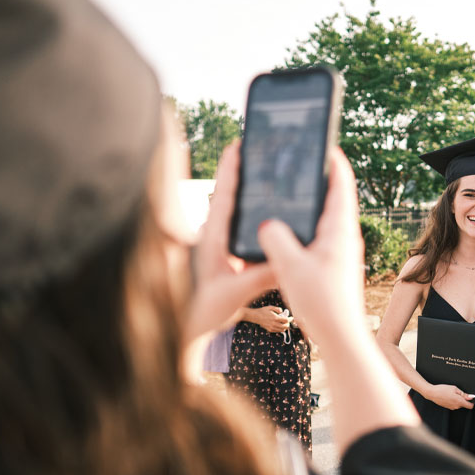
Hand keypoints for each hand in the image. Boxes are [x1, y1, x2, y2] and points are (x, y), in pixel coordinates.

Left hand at [186, 142, 274, 339]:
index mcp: (212, 240)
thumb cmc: (203, 311)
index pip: (223, 196)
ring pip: (233, 211)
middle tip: (256, 147)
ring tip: (264, 172)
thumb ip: (260, 278)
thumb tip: (288, 261)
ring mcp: (219, 246)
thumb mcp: (235, 294)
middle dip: (240, 170)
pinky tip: (266, 214)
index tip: (239, 144)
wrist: (187, 330)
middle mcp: (214, 238)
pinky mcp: (225, 256)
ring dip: (246, 191)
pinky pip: (240, 228)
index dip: (231, 169)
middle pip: (228, 195)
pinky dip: (251, 215)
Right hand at [249, 305, 289, 332]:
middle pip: (286, 326)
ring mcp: (272, 328)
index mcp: (275, 318)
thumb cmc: (263, 311)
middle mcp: (274, 324)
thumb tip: (282, 311)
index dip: (290, 319)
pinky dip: (281, 328)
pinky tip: (280, 324)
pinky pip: (278, 331)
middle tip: (288, 320)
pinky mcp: (270, 330)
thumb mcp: (270, 307)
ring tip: (284, 322)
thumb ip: (278, 309)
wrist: (255, 316)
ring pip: (283, 330)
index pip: (286, 320)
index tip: (291, 317)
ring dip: (285, 326)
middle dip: (288, 323)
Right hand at [256, 147, 367, 352]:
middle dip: (321, 178)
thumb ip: (275, 239)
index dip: (333, 160)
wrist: (340, 337)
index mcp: (339, 229)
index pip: (341, 183)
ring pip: (327, 217)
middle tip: (303, 161)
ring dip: (314, 202)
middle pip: (335, 197)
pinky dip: (308, 225)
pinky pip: (320, 236)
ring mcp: (341, 252)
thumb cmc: (322, 302)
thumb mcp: (290, 266)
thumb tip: (267, 223)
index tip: (323, 143)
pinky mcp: (334, 266)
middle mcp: (344, 237)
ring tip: (295, 191)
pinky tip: (290, 231)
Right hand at [424, 384, 474, 409]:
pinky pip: (454, 404)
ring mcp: (451, 407)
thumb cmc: (442, 389)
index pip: (470, 406)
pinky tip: (448, 396)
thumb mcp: (455, 389)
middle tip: (457, 392)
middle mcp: (456, 406)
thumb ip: (464, 394)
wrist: (432, 393)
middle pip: (464, 404)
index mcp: (459, 401)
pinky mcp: (448, 407)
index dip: (472, 402)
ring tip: (451, 393)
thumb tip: (471, 397)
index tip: (470, 397)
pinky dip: (453, 400)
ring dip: (458, 399)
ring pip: (459, 404)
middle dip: (463, 399)